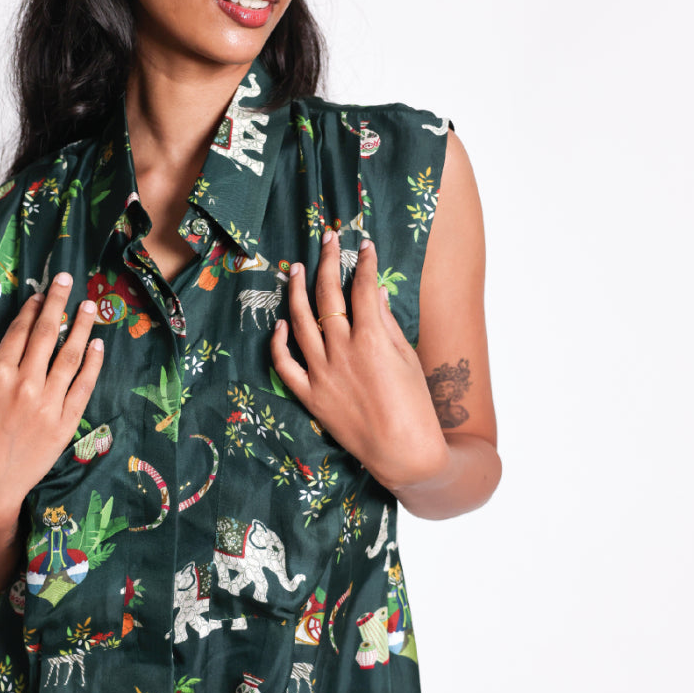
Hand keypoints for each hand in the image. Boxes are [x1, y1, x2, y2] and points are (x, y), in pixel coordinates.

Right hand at [0, 270, 104, 527]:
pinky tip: (97, 346)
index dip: (33, 309)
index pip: (20, 331)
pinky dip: (91, 363)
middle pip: (46, 333)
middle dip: (59, 302)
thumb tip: (19, 350)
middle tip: (69, 280)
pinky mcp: (64, 424)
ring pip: (69, 355)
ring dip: (81, 327)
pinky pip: (83, 386)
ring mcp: (47, 403)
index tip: (42, 293)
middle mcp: (23, 383)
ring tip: (90, 306)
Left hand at [270, 227, 448, 492]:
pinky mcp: (310, 396)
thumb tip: (374, 292)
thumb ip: (386, 323)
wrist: (403, 452)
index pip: (362, 288)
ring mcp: (322, 373)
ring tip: (294, 268)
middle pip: (327, 296)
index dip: (364, 262)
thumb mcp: (407, 358)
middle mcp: (342, 351)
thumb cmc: (415, 406)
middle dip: (327, 261)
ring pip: (300, 322)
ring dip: (296, 291)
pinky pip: (285, 365)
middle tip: (327, 240)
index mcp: (371, 339)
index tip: (364, 245)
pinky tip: (280, 323)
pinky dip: (279, 342)